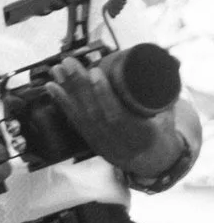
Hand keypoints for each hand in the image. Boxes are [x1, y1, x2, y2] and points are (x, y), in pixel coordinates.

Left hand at [44, 52, 186, 175]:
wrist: (148, 160)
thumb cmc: (159, 132)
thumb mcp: (167, 115)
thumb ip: (167, 92)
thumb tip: (173, 62)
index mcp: (137, 135)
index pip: (116, 114)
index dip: (104, 94)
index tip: (94, 73)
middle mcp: (114, 140)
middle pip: (92, 111)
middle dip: (78, 85)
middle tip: (69, 63)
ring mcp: (99, 140)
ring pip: (80, 115)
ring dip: (66, 90)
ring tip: (57, 70)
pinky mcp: (89, 138)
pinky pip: (73, 120)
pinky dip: (61, 102)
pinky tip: (51, 87)